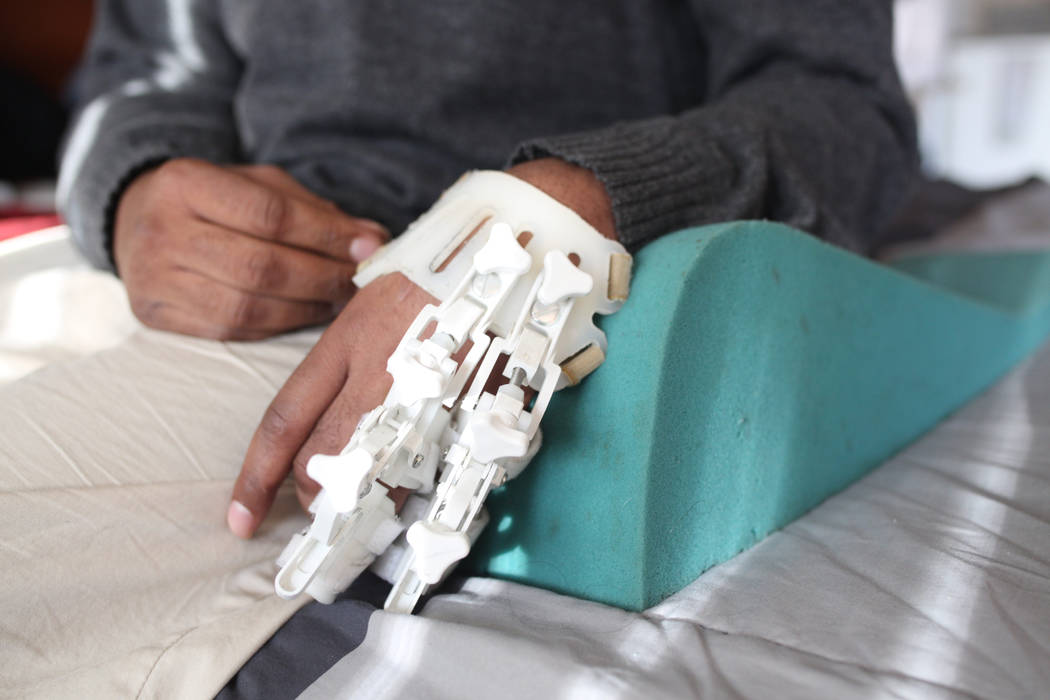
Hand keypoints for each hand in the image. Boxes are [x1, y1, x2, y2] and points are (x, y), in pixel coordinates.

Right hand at [113, 158, 389, 339]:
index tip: (368, 247)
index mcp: (184, 182)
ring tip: (339, 301)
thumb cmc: (212, 200)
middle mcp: (160, 230)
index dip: (326, 235)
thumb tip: (374, 239)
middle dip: (323, 277)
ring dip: (306, 308)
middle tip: (359, 282)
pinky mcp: (154, 314)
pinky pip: (232, 329)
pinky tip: (305, 314)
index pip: (269, 215)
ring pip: (247, 306)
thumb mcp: (256, 185)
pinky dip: (278, 325)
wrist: (135, 219)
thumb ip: (313, 210)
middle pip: (260, 266)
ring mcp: (153, 277)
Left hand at [227, 158, 615, 536]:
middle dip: (314, 493)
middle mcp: (379, 373)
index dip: (257, 476)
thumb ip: (348, 354)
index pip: (286, 419)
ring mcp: (427, 396)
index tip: (239, 517)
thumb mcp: (375, 301)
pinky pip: (430, 469)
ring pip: (375, 475)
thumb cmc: (438, 277)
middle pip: (323, 459)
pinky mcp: (468, 409)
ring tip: (365, 504)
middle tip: (322, 501)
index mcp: (349, 340)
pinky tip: (413, 487)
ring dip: (363, 499)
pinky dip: (413, 488)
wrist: (515, 254)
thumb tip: (330, 413)